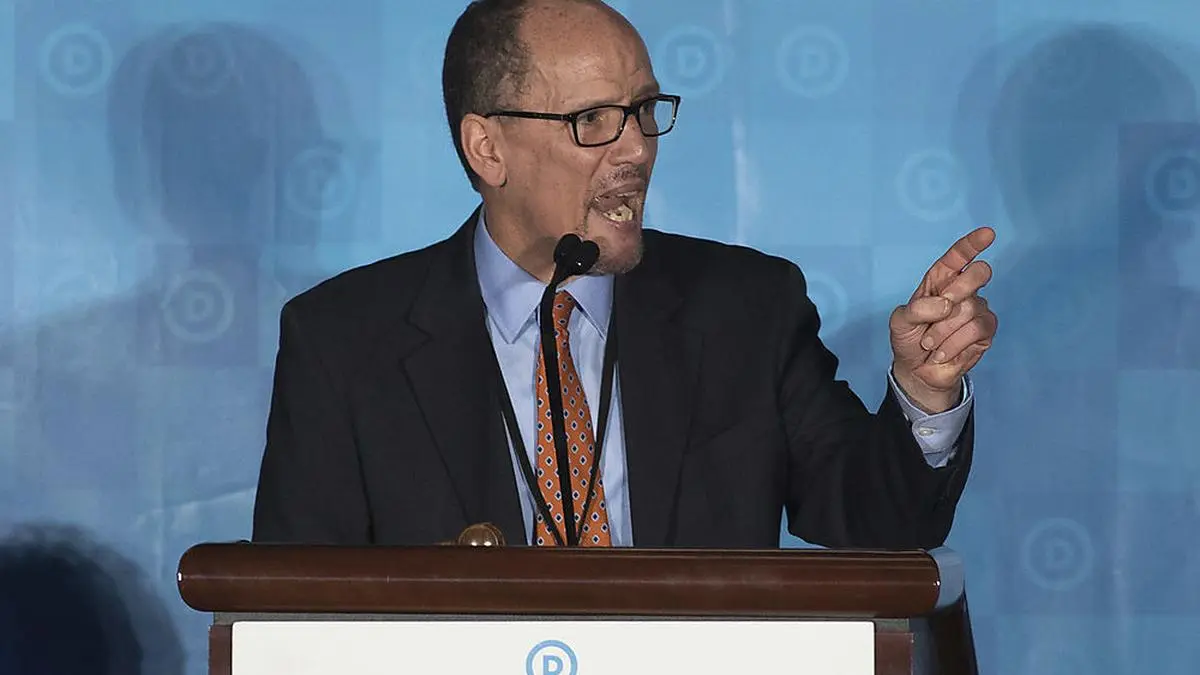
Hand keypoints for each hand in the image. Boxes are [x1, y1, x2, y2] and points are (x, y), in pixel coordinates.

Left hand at [890, 227, 997, 412]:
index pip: (958, 256)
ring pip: (970, 308)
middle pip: (978, 273)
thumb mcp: (900, 321)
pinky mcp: (986, 331)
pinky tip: (941, 352)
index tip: (987, 233)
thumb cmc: (909, 338)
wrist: (916, 370)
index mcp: (940, 280)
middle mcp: (962, 290)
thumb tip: (946, 304)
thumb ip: (917, 308)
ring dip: (943, 331)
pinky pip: (976, 330)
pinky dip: (953, 344)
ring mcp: (977, 310)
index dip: (972, 244)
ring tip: (930, 343)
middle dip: (959, 289)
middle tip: (942, 309)